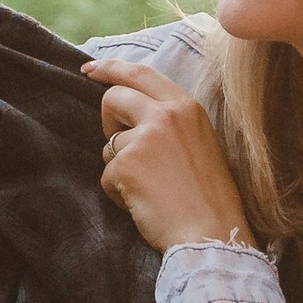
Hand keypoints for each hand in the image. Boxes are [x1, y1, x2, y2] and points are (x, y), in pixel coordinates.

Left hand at [82, 56, 252, 252]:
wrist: (212, 234)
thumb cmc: (208, 197)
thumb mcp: (199, 144)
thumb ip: (171, 122)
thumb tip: (133, 113)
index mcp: (187, 107)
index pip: (141, 73)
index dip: (112, 68)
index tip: (90, 69)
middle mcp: (166, 114)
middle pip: (114, 97)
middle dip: (108, 121)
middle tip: (118, 145)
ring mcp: (145, 138)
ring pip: (108, 144)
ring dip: (119, 168)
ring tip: (150, 188)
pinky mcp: (126, 164)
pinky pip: (107, 174)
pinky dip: (118, 192)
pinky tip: (144, 203)